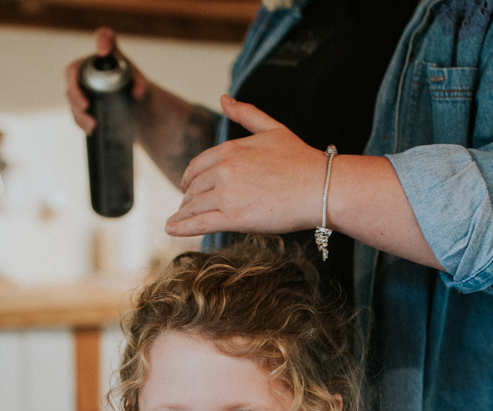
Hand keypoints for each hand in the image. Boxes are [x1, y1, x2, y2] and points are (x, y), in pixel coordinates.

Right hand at [65, 27, 149, 135]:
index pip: (104, 37)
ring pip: (72, 96)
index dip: (102, 41)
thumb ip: (143, 86)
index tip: (104, 52)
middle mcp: (92, 67)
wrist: (137, 112)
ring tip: (93, 125)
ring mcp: (83, 85)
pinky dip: (81, 121)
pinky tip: (90, 130)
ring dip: (79, 112)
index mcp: (110, 55)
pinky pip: (75, 111)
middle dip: (75, 90)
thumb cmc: (139, 91)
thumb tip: (138, 93)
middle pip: (74, 72)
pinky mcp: (82, 103)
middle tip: (85, 105)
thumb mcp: (144, 87)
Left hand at [164, 96, 324, 237]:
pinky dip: (182, 227)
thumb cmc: (303, 160)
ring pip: (194, 206)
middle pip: (194, 187)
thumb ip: (246, 114)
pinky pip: (200, 223)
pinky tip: (171, 229)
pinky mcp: (234, 219)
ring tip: (177, 220)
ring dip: (183, 214)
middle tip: (185, 207)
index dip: (189, 178)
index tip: (186, 187)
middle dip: (187, 198)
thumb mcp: (273, 129)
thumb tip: (224, 99)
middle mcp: (225, 170)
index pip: (197, 165)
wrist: (322, 188)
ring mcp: (228, 195)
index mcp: (231, 149)